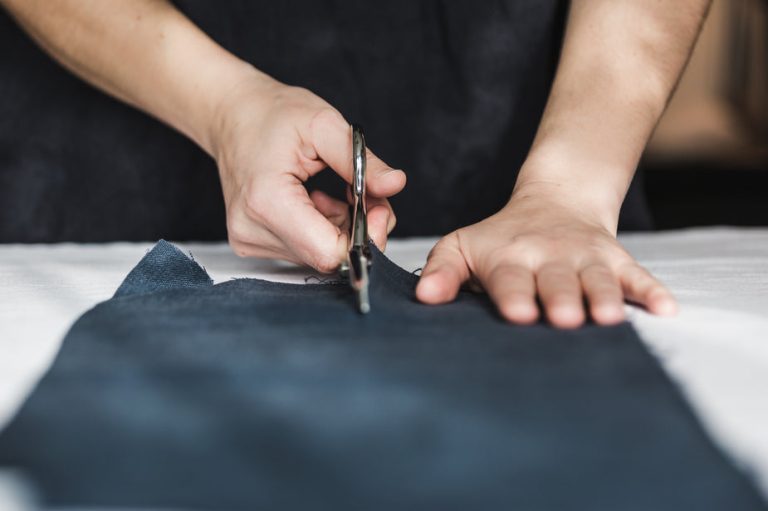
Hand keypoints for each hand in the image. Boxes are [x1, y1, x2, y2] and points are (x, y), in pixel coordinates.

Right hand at [212, 70, 404, 271]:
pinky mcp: (253, 244)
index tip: (377, 207)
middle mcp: (252, 229)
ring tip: (336, 192)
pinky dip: (323, 230)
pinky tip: (318, 202)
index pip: (328, 252)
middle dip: (357, 229)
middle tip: (363, 192)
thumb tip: (396, 184)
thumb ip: (362, 161)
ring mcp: (249, 240)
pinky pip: (305, 250)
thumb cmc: (273, 114)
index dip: (364, 237)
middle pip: (327, 257)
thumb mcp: (324, 125)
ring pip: (319, 256)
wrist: (232, 115)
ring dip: (341, 228)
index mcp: (266, 201)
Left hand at [415, 182, 676, 327]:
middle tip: (565, 319)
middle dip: (561, 299)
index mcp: (510, 256)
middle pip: (557, 280)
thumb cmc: (501, 237)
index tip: (517, 313)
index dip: (514, 295)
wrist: (556, 201)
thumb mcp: (463, 245)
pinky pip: (637, 275)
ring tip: (609, 318)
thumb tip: (423, 298)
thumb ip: (442, 269)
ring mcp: (586, 258)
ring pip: (597, 278)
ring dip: (604, 296)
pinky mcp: (616, 259)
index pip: (511, 278)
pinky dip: (652, 291)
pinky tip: (667, 310)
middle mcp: (550, 257)